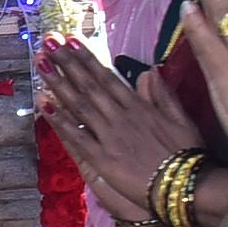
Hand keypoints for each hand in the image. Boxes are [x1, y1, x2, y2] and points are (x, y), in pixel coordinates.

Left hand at [37, 39, 205, 221]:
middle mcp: (120, 116)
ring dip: (58, 82)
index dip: (87, 59)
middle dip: (67, 62)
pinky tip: (43, 104)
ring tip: (41, 62)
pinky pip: (76, 136)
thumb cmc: (186, 153)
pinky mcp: (101, 158)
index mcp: (138, 106)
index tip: (71, 41)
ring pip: (79, 104)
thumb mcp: (181, 118)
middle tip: (47, 41)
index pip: (107, 77)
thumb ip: (162, 94)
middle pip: (89, 85)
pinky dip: (59, 120)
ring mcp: (109, 136)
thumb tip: (149, 71)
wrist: (184, 184)